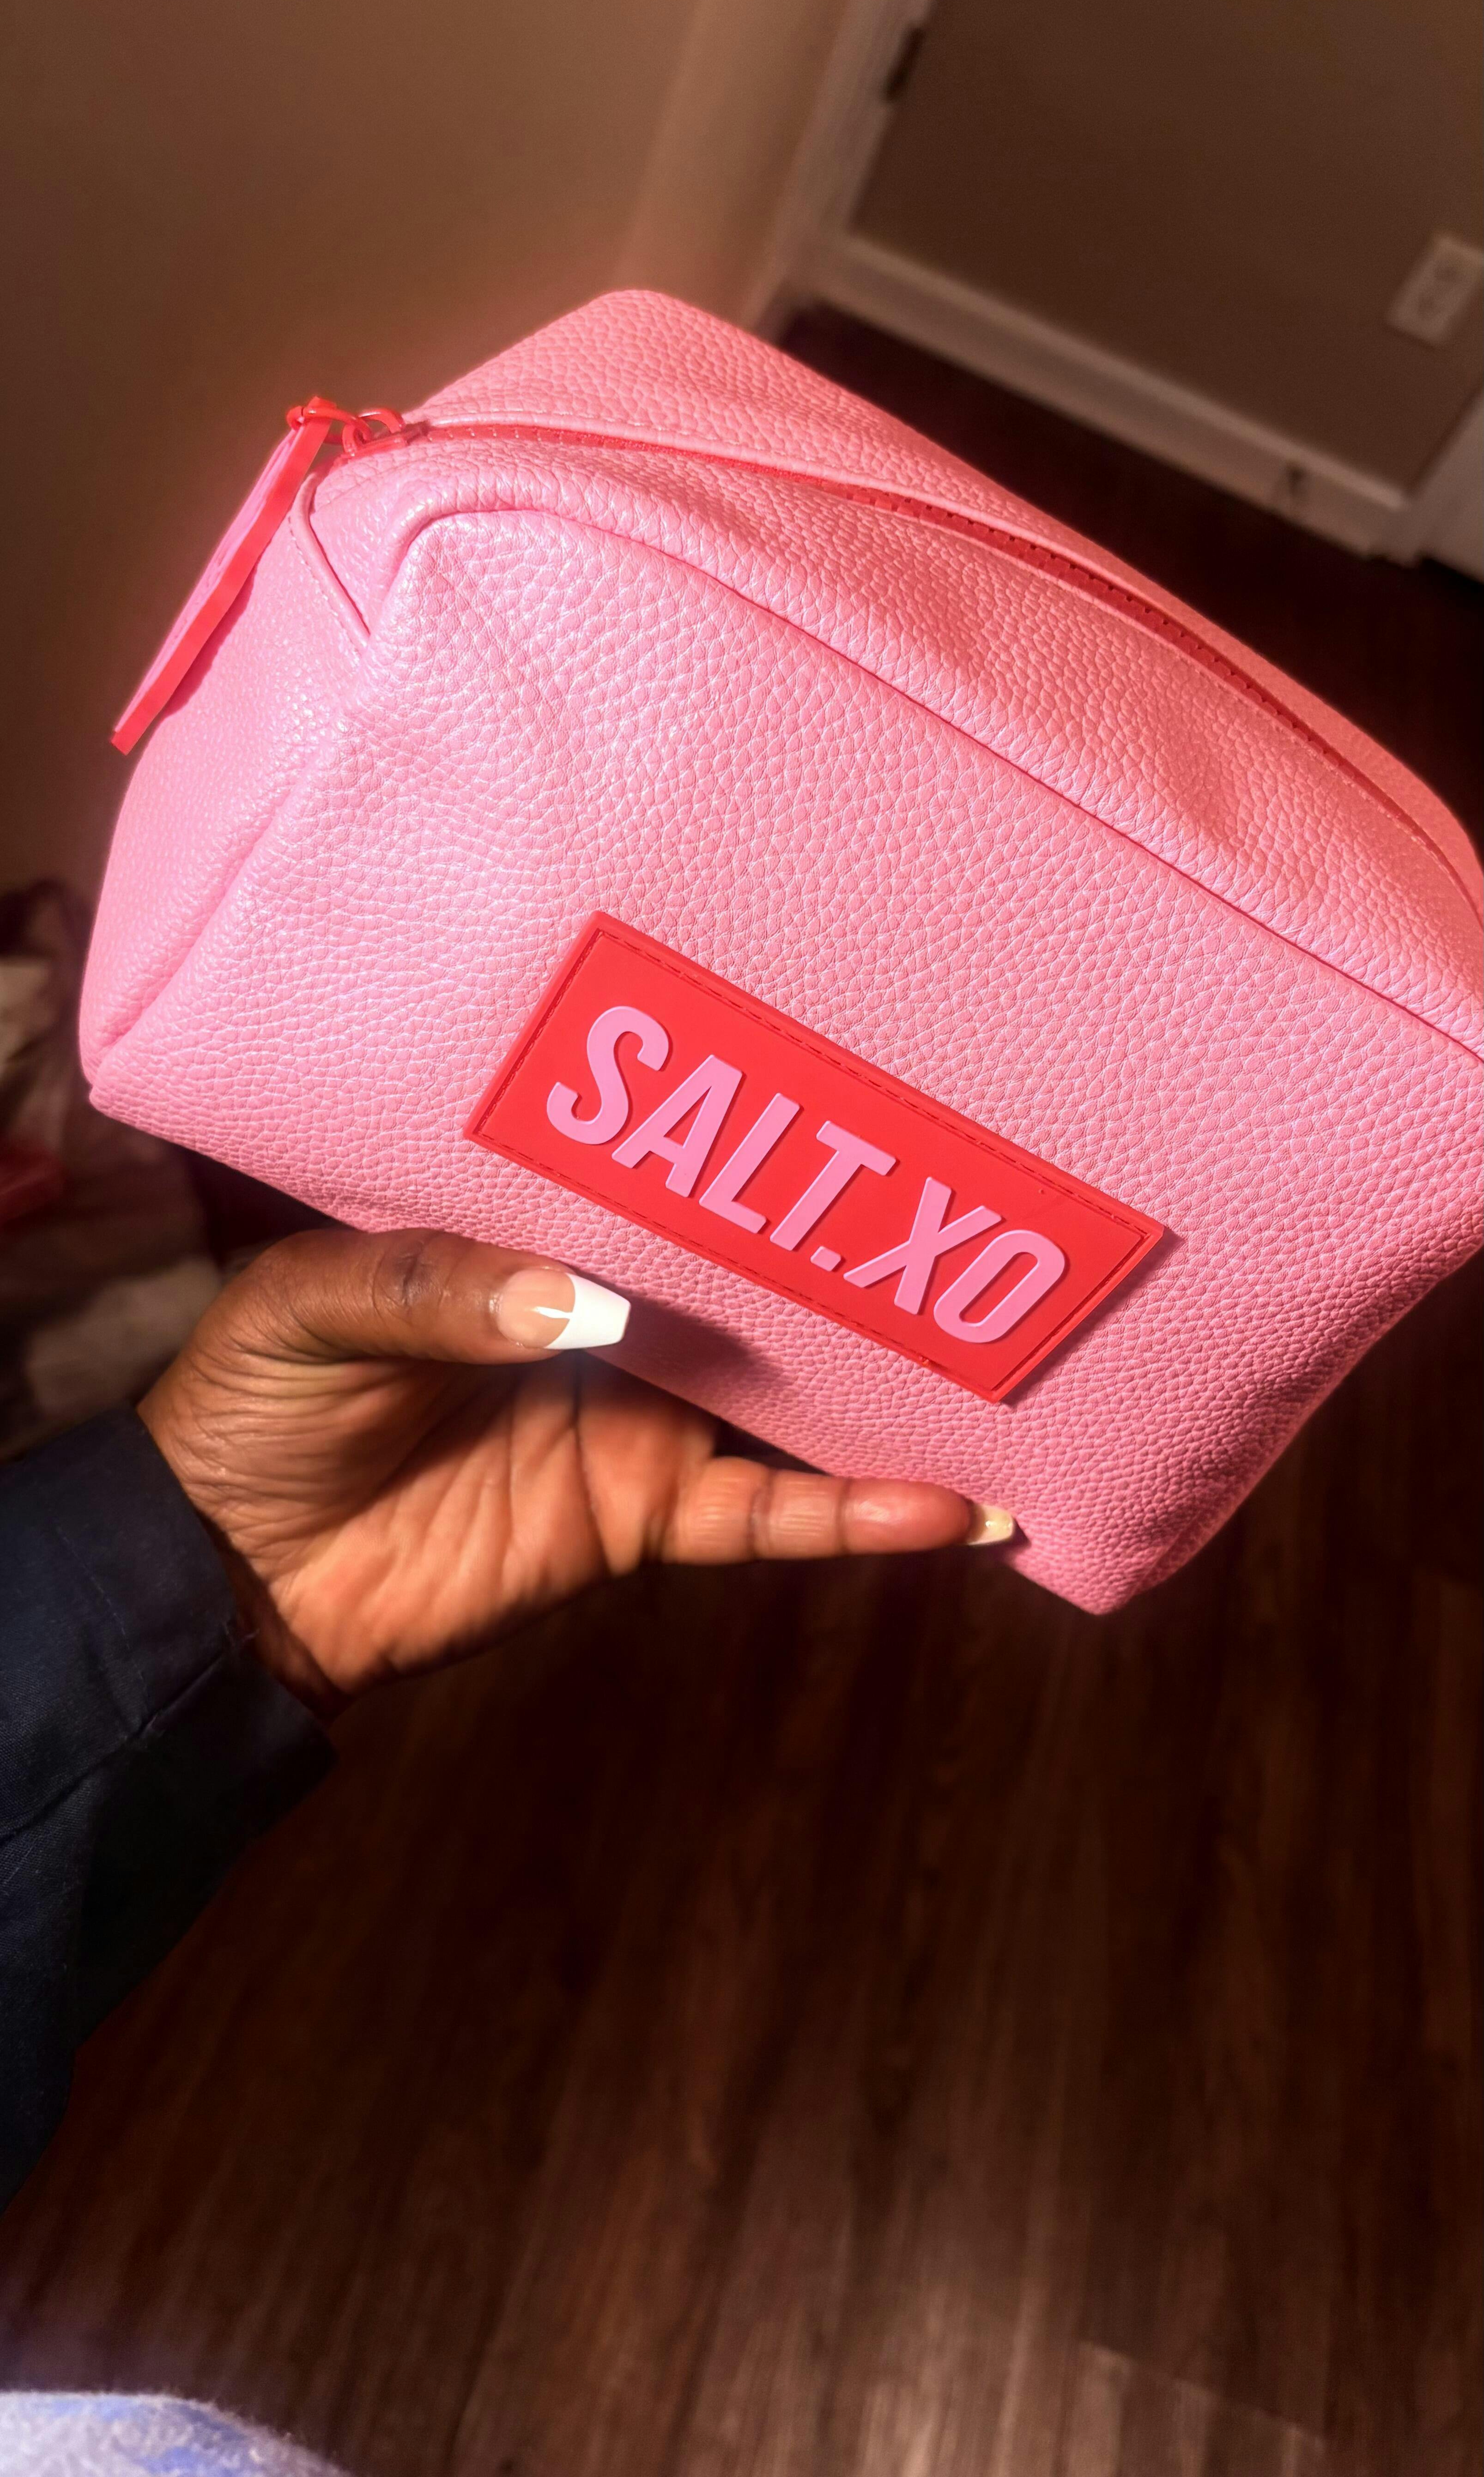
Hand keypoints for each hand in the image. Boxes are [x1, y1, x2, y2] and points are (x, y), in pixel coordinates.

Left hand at [140, 1228, 1005, 1714]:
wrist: (227, 1571)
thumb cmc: (251, 1406)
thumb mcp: (311, 1306)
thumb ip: (441, 1288)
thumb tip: (590, 1305)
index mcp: (530, 1241)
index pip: (654, 1185)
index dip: (734, 1152)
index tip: (830, 1104)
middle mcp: (605, 1320)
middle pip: (746, 1284)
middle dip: (841, 1252)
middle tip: (958, 1210)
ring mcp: (636, 1420)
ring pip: (786, 1399)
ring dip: (886, 1385)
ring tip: (1004, 1362)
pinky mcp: (640, 1516)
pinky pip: (764, 1517)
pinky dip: (854, 1516)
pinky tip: (948, 1508)